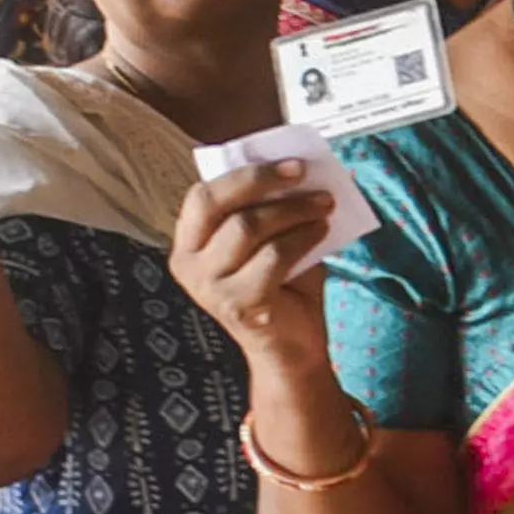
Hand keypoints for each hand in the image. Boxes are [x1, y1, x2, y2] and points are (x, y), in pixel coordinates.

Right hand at [167, 164, 342, 355]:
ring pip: (248, 227)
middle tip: (305, 174)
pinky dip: (302, 238)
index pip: (203, 196)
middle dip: (264, 182)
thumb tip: (296, 169)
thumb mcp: (270, 241)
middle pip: (220, 205)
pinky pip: (273, 256)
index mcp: (189, 244)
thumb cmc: (282, 289)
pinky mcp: (239, 304)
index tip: (289, 164)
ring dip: (293, 210)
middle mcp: (189, 265)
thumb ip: (270, 209)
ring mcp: (210, 287)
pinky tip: (321, 232)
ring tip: (324, 206)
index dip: (244, 174)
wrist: (291, 350)